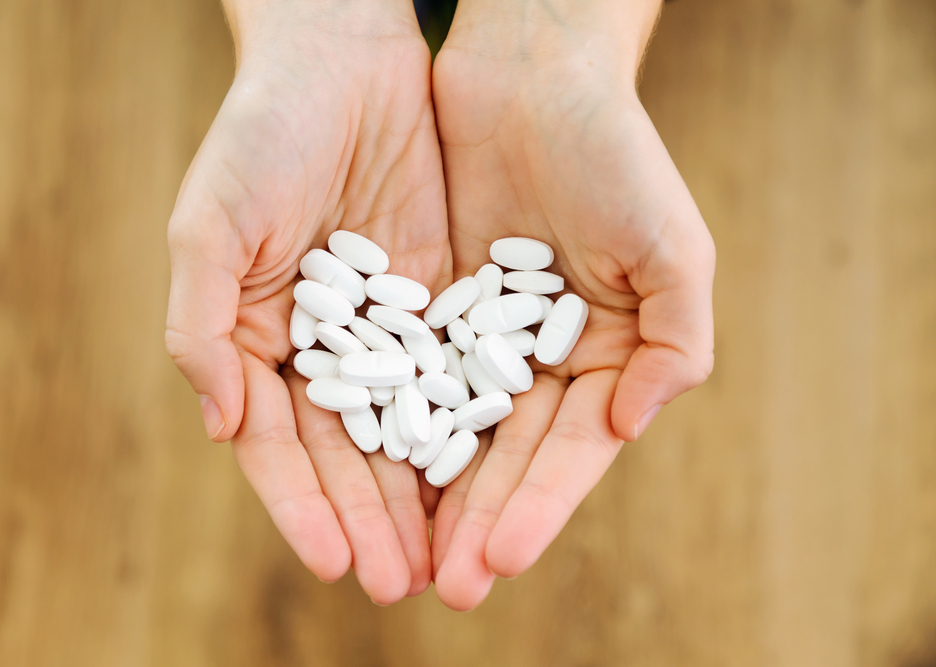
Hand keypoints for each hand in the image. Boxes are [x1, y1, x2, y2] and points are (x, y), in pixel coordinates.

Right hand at [164, 0, 450, 603]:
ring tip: (448, 559)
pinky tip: (490, 477)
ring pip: (410, 427)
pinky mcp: (444, 300)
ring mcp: (389, 328)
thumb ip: (203, 325)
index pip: (280, 444)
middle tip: (400, 585)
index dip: (302, 505)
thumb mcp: (210, 225)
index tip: (333, 562)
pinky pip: (459, 373)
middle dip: (372, 520)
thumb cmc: (262, 135)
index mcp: (259, 341)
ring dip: (425, 495)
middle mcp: (325, 348)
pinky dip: (471, 427)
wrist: (345, 60)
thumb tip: (222, 427)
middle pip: (350, 452)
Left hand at [429, 0, 714, 609]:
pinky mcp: (428, 306)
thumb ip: (677, 340)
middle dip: (476, 521)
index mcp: (607, 358)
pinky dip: (386, 421)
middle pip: (504, 455)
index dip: (538, 507)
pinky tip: (364, 470)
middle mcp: (541, 359)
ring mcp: (480, 337)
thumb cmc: (614, 154)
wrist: (531, 78)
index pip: (570, 451)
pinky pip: (404, 372)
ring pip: (449, 428)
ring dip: (427, 494)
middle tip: (441, 587)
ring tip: (401, 554)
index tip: (501, 559)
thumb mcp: (675, 246)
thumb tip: (629, 424)